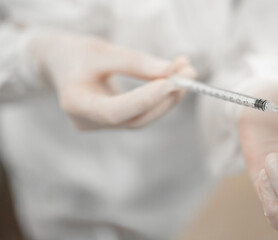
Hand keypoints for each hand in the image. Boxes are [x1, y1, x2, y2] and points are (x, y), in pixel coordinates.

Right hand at [30, 32, 194, 128]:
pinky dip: (158, 100)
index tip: (171, 83)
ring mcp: (99, 126)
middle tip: (188, 74)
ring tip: (185, 73)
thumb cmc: (77, 54)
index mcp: (74, 103)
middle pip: (134, 120)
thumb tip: (174, 73)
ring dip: (167, 99)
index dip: (144, 100)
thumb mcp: (103, 50)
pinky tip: (173, 83)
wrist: (59, 64)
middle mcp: (86, 122)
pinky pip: (139, 115)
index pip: (114, 111)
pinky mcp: (111, 123)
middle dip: (164, 99)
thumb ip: (136, 63)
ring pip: (140, 119)